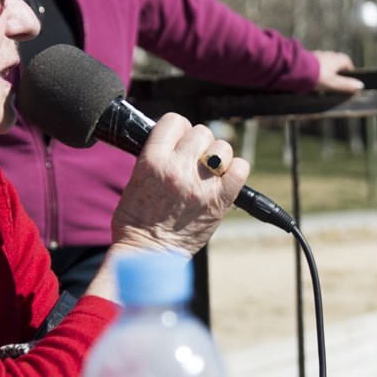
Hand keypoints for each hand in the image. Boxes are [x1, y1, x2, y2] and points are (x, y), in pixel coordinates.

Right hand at [108, 113, 248, 256]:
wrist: (147, 255)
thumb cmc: (135, 222)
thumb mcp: (135, 180)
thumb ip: (155, 158)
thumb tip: (175, 144)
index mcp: (152, 161)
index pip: (174, 121)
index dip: (179, 129)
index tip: (179, 140)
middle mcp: (178, 168)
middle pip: (201, 132)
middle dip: (198, 144)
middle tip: (193, 161)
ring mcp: (201, 184)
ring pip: (222, 147)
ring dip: (218, 157)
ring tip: (209, 173)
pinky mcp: (220, 200)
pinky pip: (241, 169)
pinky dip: (236, 171)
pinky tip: (225, 180)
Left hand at [312, 50, 363, 92]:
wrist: (297, 69)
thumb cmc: (317, 75)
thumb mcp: (333, 83)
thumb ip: (346, 84)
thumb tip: (360, 85)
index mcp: (337, 58)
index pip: (347, 62)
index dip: (349, 71)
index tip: (348, 79)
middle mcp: (329, 54)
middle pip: (337, 62)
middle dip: (337, 70)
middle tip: (336, 81)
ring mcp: (319, 55)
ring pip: (326, 62)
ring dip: (327, 69)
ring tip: (325, 80)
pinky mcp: (309, 57)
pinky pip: (317, 64)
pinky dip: (318, 69)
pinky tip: (314, 77)